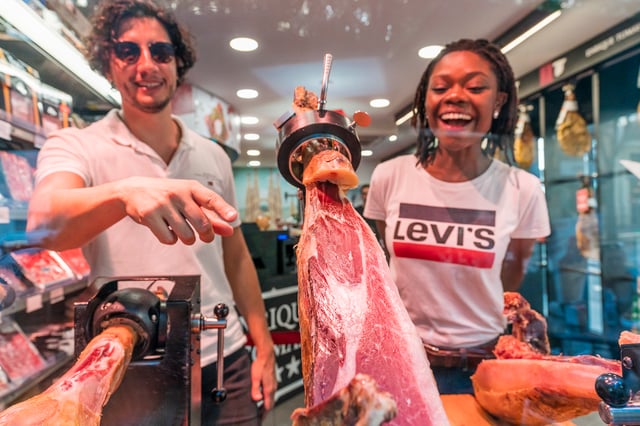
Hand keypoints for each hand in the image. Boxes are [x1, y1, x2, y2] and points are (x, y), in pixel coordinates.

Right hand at [117, 177, 237, 243]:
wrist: (133, 190)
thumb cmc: (169, 196)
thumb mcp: (189, 200)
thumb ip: (211, 216)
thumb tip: (230, 231)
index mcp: (191, 187)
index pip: (211, 198)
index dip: (223, 209)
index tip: (233, 217)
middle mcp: (178, 193)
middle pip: (202, 223)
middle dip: (206, 235)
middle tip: (204, 236)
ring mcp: (162, 204)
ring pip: (186, 235)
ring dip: (188, 239)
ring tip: (182, 231)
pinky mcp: (149, 215)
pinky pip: (169, 239)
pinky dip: (170, 239)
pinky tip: (166, 230)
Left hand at [251, 344, 276, 413]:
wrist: (267, 354)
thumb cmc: (260, 364)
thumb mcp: (255, 377)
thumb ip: (255, 389)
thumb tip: (257, 400)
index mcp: (269, 389)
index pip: (268, 406)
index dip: (264, 414)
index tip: (259, 419)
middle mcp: (273, 388)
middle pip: (271, 404)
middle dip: (265, 411)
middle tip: (259, 417)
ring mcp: (274, 384)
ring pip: (271, 398)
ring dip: (266, 404)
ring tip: (259, 409)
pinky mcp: (273, 381)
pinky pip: (271, 393)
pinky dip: (267, 398)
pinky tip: (261, 397)